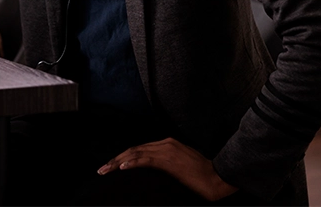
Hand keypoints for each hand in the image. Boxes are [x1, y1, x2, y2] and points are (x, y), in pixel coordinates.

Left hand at [97, 138, 237, 201]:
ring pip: (135, 153)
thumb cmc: (202, 173)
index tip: (111, 165)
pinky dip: (132, 163)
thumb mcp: (182, 163)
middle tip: (102, 168)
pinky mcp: (169, 159)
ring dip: (117, 162)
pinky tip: (122, 167)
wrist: (217, 176)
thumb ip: (167, 162)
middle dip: (115, 159)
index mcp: (167, 143)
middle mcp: (164, 143)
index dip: (123, 156)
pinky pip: (146, 160)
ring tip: (106, 169)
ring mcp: (166, 150)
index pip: (139, 149)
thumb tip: (152, 168)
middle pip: (134, 149)